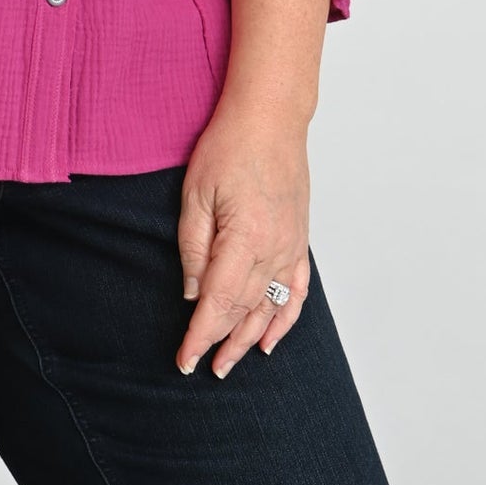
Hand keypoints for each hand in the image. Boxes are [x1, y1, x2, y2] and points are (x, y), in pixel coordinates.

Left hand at [173, 105, 310, 376]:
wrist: (270, 118)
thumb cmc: (229, 146)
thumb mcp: (196, 193)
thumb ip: (193, 247)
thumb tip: (191, 291)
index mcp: (245, 238)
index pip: (220, 302)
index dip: (201, 335)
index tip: (185, 358)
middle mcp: (274, 249)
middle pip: (246, 310)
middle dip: (221, 342)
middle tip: (200, 366)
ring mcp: (292, 246)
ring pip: (271, 307)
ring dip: (250, 338)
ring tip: (230, 362)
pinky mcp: (300, 239)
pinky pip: (297, 290)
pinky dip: (286, 319)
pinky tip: (272, 338)